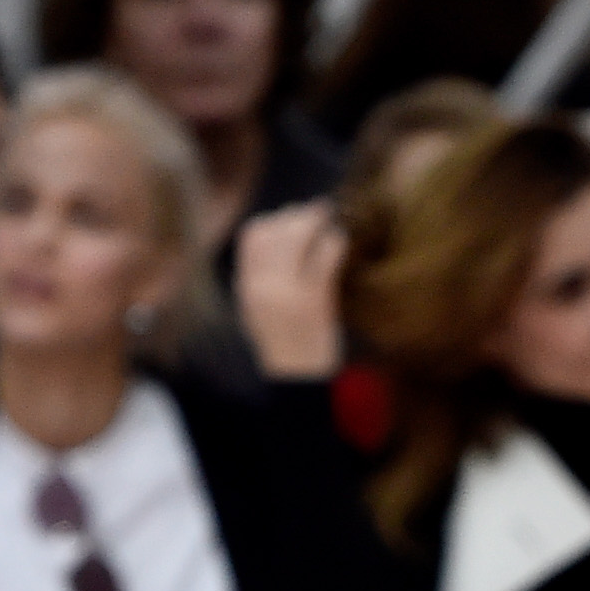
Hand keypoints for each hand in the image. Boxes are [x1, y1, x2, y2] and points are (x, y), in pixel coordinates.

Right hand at [235, 198, 347, 379]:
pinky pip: (325, 258)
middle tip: (319, 210)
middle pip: (277, 230)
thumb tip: (280, 238)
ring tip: (331, 223)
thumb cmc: (284, 344)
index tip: (290, 215)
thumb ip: (263, 277)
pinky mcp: (315, 301)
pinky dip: (335, 243)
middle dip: (299, 215)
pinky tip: (342, 241)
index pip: (253, 237)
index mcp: (247, 287)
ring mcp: (288, 292)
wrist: (297, 380)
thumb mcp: (260, 309)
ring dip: (318, 223)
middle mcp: (263, 286)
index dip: (274, 220)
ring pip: (299, 238)